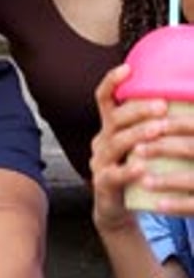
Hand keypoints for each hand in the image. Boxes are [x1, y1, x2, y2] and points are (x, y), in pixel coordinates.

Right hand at [90, 64, 167, 231]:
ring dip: (138, 134)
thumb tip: (178, 101)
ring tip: (158, 129)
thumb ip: (151, 124)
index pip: (104, 98)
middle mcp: (101, 141)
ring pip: (115, 143)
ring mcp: (99, 163)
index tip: (128, 68)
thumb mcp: (140, 144)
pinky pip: (114, 175)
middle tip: (162, 105)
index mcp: (109, 127)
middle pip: (114, 119)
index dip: (112, 82)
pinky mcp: (103, 185)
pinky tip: (142, 167)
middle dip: (138, 110)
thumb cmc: (135, 170)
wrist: (117, 209)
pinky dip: (128, 170)